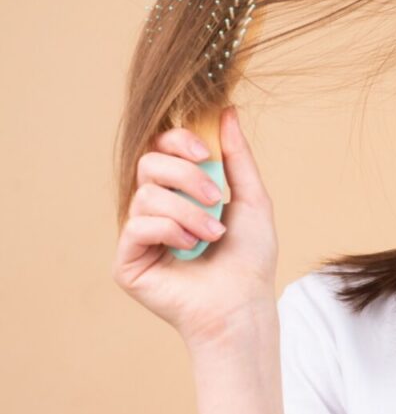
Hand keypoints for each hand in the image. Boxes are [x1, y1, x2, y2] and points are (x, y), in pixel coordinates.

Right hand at [112, 106, 278, 346]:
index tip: (204, 152)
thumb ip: (237, 156)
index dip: (177, 141)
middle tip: (214, 199)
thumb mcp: (252, 198)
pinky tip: (191, 249)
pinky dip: (170, 231)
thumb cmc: (250, 257)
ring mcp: (138, 236)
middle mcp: (154, 210)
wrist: (244, 302)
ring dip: (188, 212)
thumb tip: (227, 111)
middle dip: (186, 175)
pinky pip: (137, 226)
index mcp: (180, 193)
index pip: (161, 149)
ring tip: (213, 234)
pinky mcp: (127, 261)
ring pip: (146, 195)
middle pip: (148, 164)